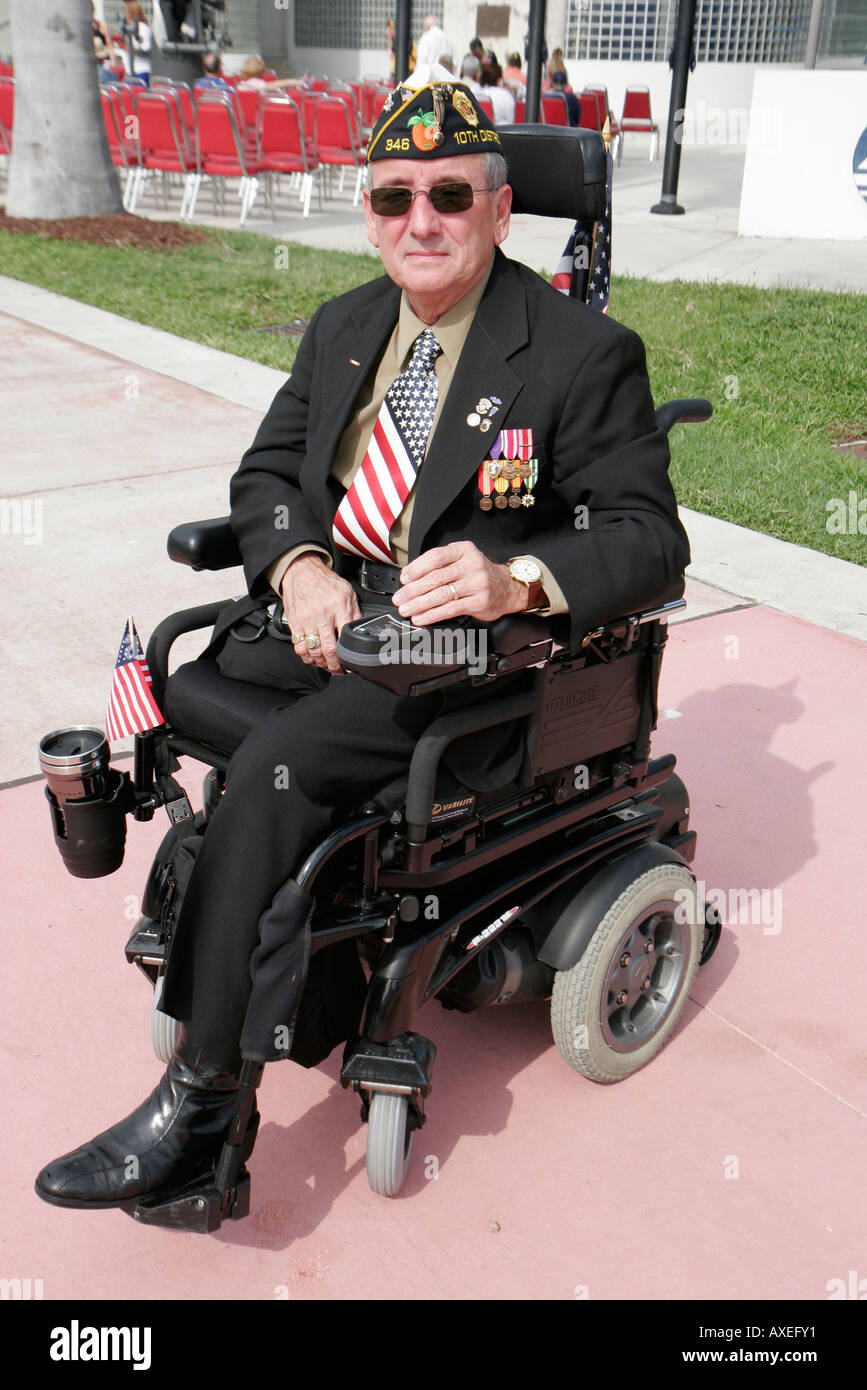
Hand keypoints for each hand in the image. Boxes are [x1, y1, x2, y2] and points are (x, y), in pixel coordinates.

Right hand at [280, 554, 361, 674]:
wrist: (302, 572)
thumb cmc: (325, 582)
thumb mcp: (348, 593)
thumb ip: (355, 613)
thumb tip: (361, 630)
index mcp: (339, 606)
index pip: (345, 637)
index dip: (348, 655)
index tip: (351, 665)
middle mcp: (322, 614)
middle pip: (328, 649)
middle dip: (335, 665)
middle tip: (339, 671)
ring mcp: (307, 620)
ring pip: (313, 651)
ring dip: (321, 663)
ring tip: (327, 666)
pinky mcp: (295, 623)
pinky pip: (299, 647)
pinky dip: (306, 657)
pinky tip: (313, 659)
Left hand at [394, 541, 526, 624]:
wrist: (507, 587)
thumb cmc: (478, 574)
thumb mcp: (462, 559)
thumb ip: (440, 565)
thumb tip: (409, 576)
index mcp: (463, 550)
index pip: (435, 557)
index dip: (416, 568)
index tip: (404, 579)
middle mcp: (471, 565)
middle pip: (435, 578)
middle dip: (412, 590)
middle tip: (399, 598)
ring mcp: (476, 584)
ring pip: (441, 595)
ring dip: (419, 604)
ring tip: (406, 610)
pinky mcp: (479, 602)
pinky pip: (450, 609)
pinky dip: (432, 615)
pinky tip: (421, 618)